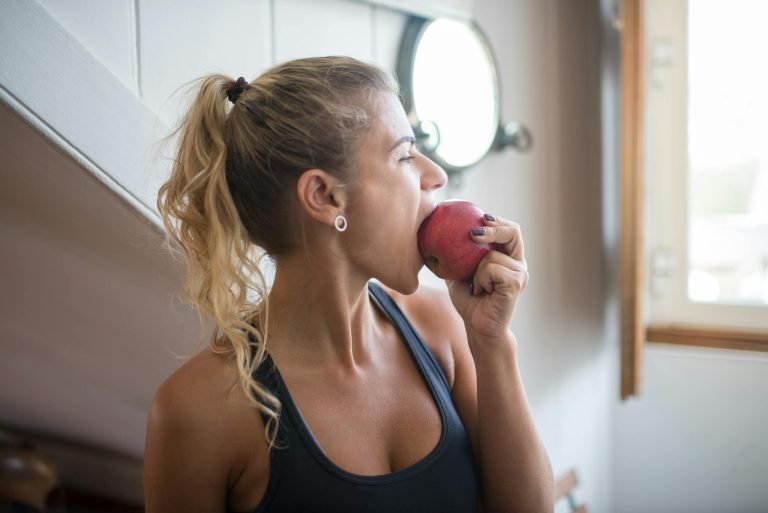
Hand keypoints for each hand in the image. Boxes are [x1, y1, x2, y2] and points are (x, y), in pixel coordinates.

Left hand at [446, 215, 528, 343]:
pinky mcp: (516, 283)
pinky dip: (480, 279)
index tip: (479, 217)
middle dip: (493, 227)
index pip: (510, 230)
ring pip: (492, 255)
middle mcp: (518, 264)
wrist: (478, 327)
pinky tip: (481, 292)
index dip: (497, 221)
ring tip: (477, 288)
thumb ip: (457, 253)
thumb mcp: (460, 272)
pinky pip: (491, 268)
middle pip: (513, 231)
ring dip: (476, 270)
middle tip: (472, 233)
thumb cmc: (469, 301)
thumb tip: (436, 232)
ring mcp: (520, 273)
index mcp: (509, 258)